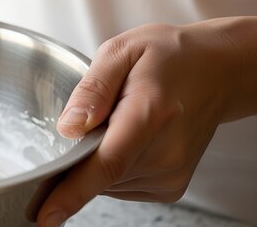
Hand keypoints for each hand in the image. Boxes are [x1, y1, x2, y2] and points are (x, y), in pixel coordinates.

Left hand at [36, 19, 255, 226]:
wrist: (215, 70)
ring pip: (105, 182)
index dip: (71, 193)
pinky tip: (129, 136)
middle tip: (99, 114)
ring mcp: (170, 174)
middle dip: (78, 153)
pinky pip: (118, 184)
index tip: (45, 216)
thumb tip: (68, 127)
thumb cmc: (169, 57)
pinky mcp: (169, 187)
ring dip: (97, 156)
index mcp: (150, 115)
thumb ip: (92, 88)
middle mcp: (165, 154)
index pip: (107, 164)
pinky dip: (112, 165)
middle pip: (98, 174)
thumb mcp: (122, 51)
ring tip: (122, 120)